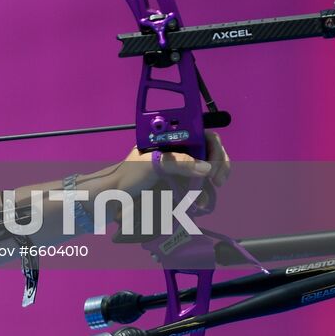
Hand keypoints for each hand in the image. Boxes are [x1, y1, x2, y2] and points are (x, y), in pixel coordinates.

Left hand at [99, 131, 231, 194]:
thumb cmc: (130, 173)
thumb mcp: (152, 163)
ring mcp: (180, 166)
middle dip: (218, 164)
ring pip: (206, 168)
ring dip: (212, 180)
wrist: (117, 195)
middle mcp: (178, 149)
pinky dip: (203, 192)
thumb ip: (178, 162)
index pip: (201, 133)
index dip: (213, 146)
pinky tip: (200, 202)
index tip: (214, 164)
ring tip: (209, 193)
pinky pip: (198, 184)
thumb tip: (207, 168)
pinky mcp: (180, 182)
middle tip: (217, 181)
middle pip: (209, 150)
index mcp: (171, 137)